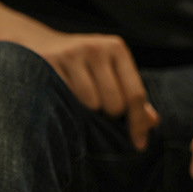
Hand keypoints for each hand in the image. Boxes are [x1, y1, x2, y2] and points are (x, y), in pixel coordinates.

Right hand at [36, 30, 159, 149]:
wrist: (41, 46)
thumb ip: (132, 97)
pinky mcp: (51, 64)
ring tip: (79, 101)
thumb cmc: (84, 67)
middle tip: (98, 108)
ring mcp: (72, 54)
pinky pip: (68, 102)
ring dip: (87, 113)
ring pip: (92, 105)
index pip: (135, 94)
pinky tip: (64, 99)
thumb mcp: (112, 74)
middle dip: (108, 115)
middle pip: (115, 104)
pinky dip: (69, 107)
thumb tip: (152, 122)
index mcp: (117, 48)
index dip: (138, 124)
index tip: (139, 145)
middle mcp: (96, 48)